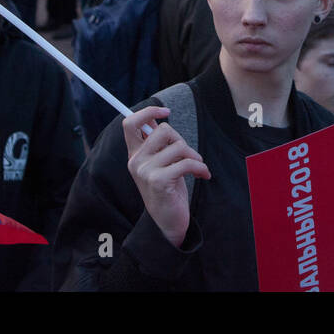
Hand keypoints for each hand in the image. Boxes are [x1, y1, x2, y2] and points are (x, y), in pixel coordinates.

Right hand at [122, 107, 210, 248]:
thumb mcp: (159, 164)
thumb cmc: (168, 190)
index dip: (147, 112)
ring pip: (178, 146)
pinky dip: (200, 167)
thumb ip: (157, 144)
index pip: (130, 123)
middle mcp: (136, 161)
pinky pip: (186, 162)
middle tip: (188, 155)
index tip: (166, 111)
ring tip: (197, 167)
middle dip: (181, 139)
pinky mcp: (159, 181)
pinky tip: (203, 175)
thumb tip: (157, 117)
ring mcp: (145, 171)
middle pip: (162, 130)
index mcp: (134, 154)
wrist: (167, 223)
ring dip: (194, 156)